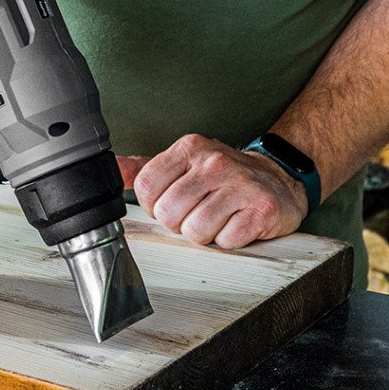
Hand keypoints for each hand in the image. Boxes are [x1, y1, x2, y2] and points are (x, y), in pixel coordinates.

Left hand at [117, 134, 307, 248]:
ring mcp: (240, 184)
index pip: (146, 188)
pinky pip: (226, 241)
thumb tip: (110, 170)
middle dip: (180, 223)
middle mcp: (215, 162)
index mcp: (189, 148)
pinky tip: (237, 223)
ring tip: (219, 217)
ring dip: (205, 234)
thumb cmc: (223, 176)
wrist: (278, 178)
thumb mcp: (182, 163)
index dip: (154, 206)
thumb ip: (144, 169)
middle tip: (199, 212)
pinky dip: (229, 240)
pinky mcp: (262, 209)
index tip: (171, 203)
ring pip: (196, 231)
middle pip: (169, 214)